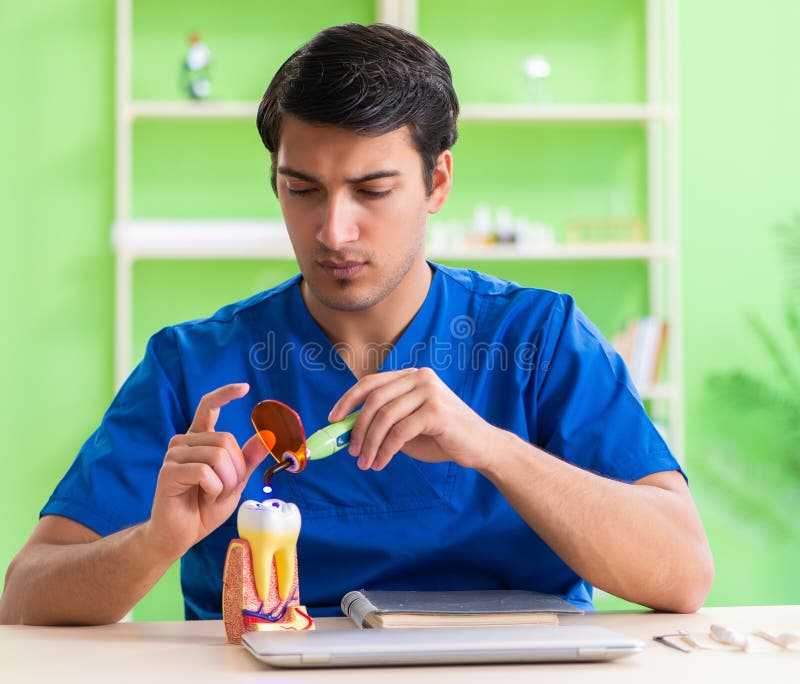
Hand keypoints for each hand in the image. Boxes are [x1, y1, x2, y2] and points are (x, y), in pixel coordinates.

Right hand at [145, 383, 268, 559]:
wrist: (181, 534)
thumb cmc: (205, 507)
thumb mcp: (235, 482)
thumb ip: (247, 459)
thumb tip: (266, 436)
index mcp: (199, 440)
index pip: (208, 407)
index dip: (225, 394)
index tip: (245, 387)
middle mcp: (184, 442)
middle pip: (225, 439)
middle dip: (235, 469)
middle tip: (224, 489)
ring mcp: (173, 456)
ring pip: (217, 456)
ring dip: (225, 482)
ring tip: (213, 495)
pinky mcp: (168, 472)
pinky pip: (204, 472)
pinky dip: (214, 488)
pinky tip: (204, 497)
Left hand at [328, 368, 500, 471]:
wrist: (481, 447)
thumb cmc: (442, 437)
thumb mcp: (407, 427)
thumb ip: (383, 423)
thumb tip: (347, 431)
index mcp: (411, 376)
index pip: (371, 383)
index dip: (348, 400)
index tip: (334, 420)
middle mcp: (420, 377)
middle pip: (375, 400)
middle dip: (358, 428)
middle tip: (351, 451)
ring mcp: (429, 391)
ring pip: (385, 417)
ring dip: (370, 443)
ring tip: (366, 462)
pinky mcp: (435, 410)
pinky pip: (399, 432)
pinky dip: (385, 450)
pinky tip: (382, 462)